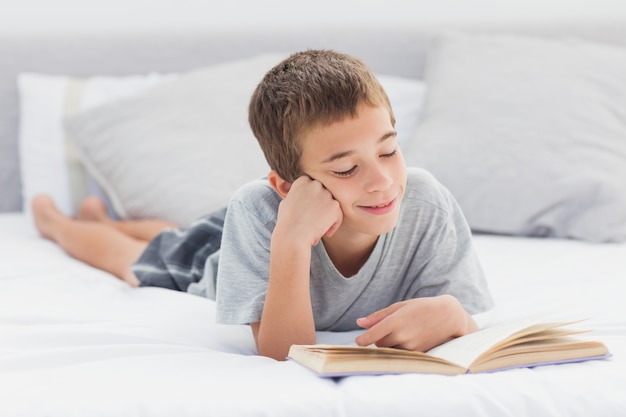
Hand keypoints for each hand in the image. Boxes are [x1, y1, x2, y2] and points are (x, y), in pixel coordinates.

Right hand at [275, 175, 342, 246]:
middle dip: (322, 206)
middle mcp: (315, 184)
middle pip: (324, 194)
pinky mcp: (334, 205)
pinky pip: (338, 215)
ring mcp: (325, 193)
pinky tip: (326, 233)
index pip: (314, 187)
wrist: (292, 236)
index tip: (310, 212)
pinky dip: (334, 225)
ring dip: (328, 216)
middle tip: (317, 220)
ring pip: (332, 204)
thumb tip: (299, 195)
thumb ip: (296, 195)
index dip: (313, 201)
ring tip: (319, 228)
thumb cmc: (286, 223)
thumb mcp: (286, 203)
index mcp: (302, 180)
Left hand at [354, 295, 476, 351]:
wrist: (449, 316)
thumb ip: (379, 316)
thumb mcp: (400, 306)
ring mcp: (411, 346)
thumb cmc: (422, 307)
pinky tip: (409, 338)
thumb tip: (359, 323)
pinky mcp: (418, 353)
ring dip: (390, 344)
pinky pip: (401, 354)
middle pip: (379, 343)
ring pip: (390, 350)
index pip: (373, 335)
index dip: (363, 340)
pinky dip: (400, 348)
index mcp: (396, 321)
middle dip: (379, 338)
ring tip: (403, 331)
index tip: (357, 342)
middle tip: (390, 328)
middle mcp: (403, 335)